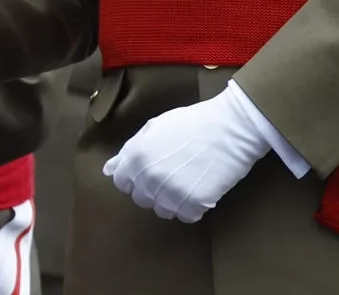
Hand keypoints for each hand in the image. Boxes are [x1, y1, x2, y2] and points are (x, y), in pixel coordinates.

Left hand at [103, 81, 271, 221]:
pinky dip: (194, 207)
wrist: (230, 127)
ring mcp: (170, 193)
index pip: (121, 183)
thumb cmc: (192, 122)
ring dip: (173, 200)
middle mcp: (148, 178)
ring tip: (189, 180)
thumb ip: (128, 150)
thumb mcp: (155, 127)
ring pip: (163, 211)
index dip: (135, 178)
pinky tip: (201, 187)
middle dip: (154, 190)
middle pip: (141, 199)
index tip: (151, 172)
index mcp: (136, 157)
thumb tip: (109, 170)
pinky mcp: (193, 204)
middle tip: (174, 173)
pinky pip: (186, 216)